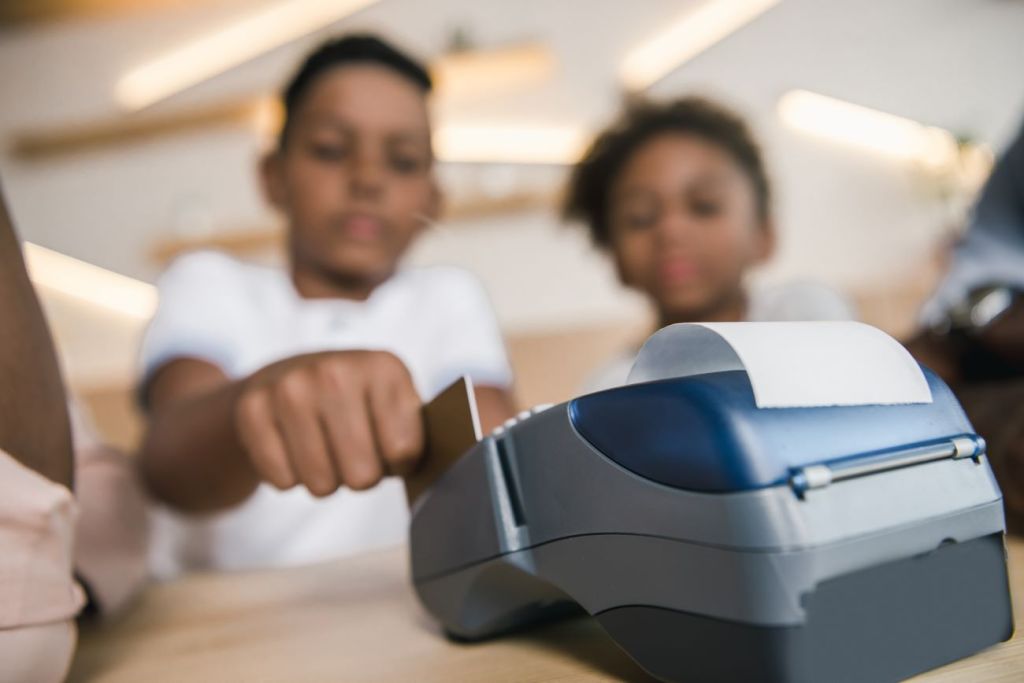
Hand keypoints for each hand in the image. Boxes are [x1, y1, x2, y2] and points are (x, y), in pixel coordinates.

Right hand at [233, 350, 422, 496]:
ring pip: (321, 484)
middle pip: (363, 475)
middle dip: (362, 477)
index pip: (404, 451)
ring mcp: (290, 387)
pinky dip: (290, 477)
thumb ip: (421, 434)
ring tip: (326, 451)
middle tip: (355, 455)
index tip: (391, 449)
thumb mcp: (395, 403)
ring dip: (327, 481)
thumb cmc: (358, 404)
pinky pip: (283, 481)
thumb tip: (442, 469)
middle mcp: (336, 370)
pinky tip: (293, 448)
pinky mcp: (251, 408)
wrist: (288, 376)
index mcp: (384, 367)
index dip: (399, 463)